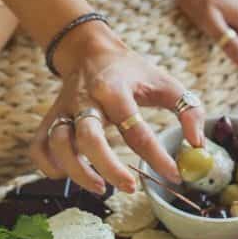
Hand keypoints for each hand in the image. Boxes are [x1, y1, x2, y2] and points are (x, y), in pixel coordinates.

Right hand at [30, 23, 204, 193]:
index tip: (173, 175)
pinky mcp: (50, 119)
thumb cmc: (132, 72)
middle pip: (88, 137)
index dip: (156, 155)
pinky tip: (69, 175)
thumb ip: (188, 110)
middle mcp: (85, 100)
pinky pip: (39, 147)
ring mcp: (63, 110)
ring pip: (59, 144)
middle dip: (108, 167)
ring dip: (77, 171)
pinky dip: (48, 166)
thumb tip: (197, 144)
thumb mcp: (166, 83)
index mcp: (115, 89)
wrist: (90, 50)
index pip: (135, 127)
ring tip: (100, 188)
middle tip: (130, 187)